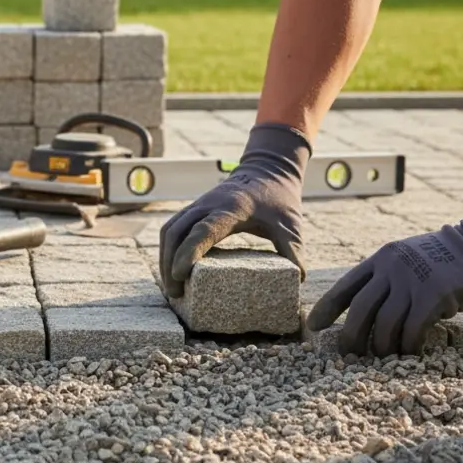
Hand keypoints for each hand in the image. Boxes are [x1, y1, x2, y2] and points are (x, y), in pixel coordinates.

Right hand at [159, 123, 310, 297]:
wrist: (266, 169)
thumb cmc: (279, 199)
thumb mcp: (291, 224)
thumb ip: (294, 252)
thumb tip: (297, 280)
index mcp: (232, 208)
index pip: (204, 230)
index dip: (189, 252)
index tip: (180, 276)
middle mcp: (208, 204)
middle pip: (176, 232)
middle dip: (169, 263)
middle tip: (175, 293)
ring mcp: (197, 204)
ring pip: (168, 230)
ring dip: (164, 258)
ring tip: (171, 286)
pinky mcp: (192, 208)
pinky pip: (171, 228)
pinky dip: (167, 249)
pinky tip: (171, 268)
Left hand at [307, 188, 462, 355]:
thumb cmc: (442, 261)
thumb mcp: (406, 261)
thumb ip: (386, 282)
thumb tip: (364, 318)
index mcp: (380, 259)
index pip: (345, 286)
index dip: (326, 309)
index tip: (313, 327)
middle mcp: (391, 268)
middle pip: (360, 309)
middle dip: (351, 336)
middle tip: (348, 355)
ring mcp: (413, 279)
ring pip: (386, 323)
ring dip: (383, 346)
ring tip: (384, 359)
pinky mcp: (435, 294)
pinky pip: (413, 328)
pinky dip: (409, 345)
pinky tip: (411, 353)